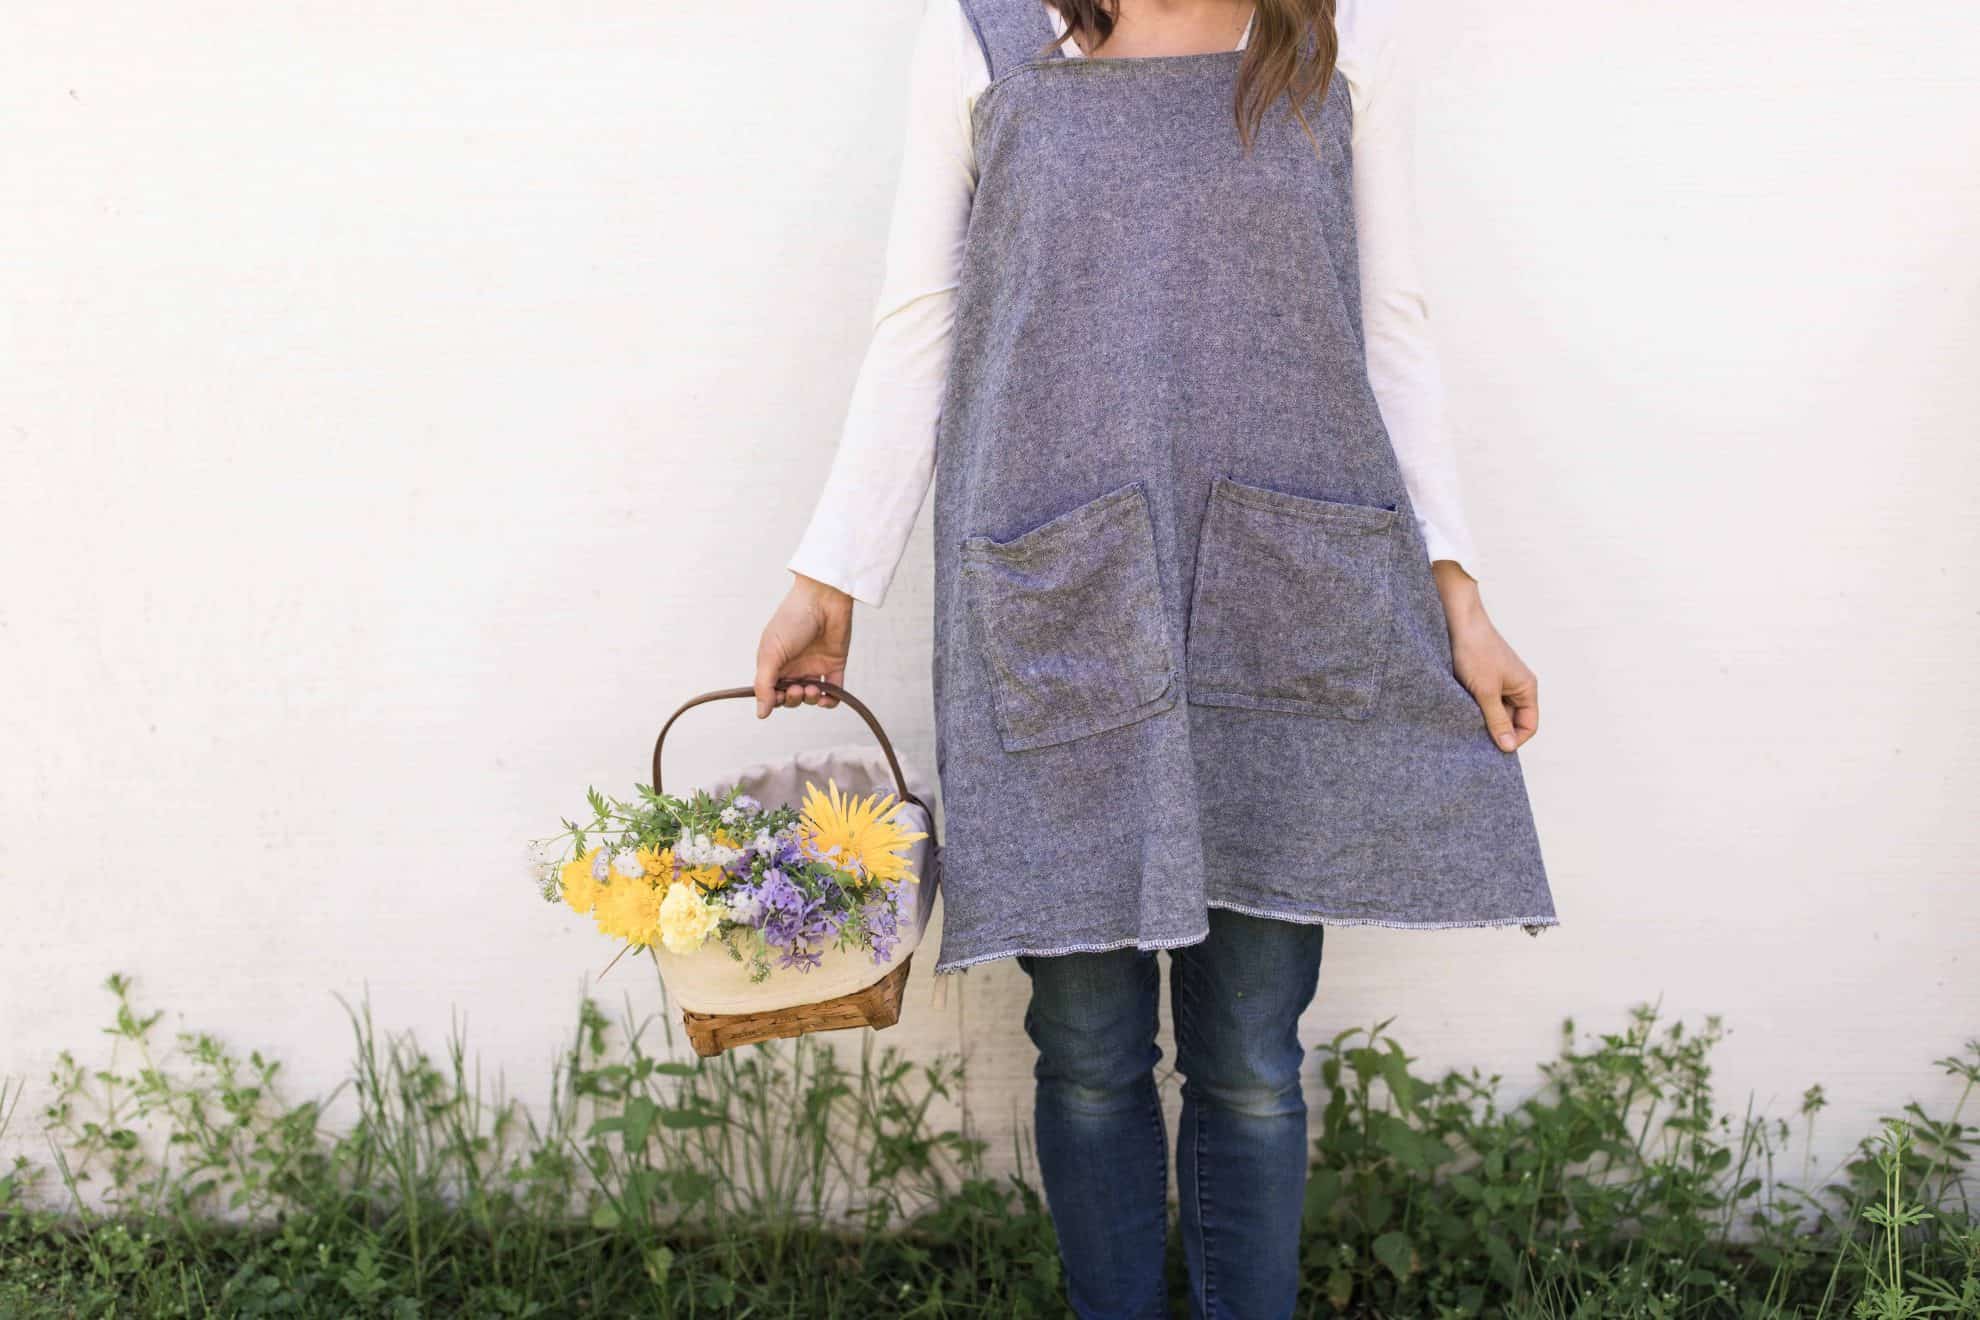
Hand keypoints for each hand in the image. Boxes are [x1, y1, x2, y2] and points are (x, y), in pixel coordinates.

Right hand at [754, 572, 854, 717]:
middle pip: (790, 696)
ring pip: (811, 697)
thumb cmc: (792, 619)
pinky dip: (830, 701)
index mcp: (775, 662)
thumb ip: (764, 684)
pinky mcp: (834, 665)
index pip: (771, 691)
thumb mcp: (771, 652)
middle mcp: (794, 666)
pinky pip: (834, 692)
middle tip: (797, 689)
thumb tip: (761, 713)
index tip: (778, 696)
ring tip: (812, 689)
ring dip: (810, 699)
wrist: (823, 599)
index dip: (774, 699)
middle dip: (792, 699)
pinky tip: (826, 697)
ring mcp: (814, 666)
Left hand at [1432, 561, 1536, 752]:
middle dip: (1496, 730)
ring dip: (1482, 718)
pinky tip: (1460, 709)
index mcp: (1527, 688)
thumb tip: (1508, 748)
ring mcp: (1500, 681)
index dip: (1513, 740)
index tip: (1492, 748)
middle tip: (1474, 737)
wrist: (1458, 620)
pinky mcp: (1484, 678)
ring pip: (1495, 711)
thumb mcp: (1486, 691)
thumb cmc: (1476, 651)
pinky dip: (1473, 707)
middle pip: (1512, 721)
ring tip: (1465, 720)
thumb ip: (1497, 720)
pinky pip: (1483, 701)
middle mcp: (1517, 686)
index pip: (1529, 726)